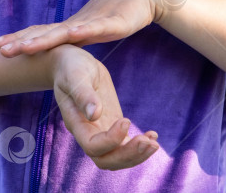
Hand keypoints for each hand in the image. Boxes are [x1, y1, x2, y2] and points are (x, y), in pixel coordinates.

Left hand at [0, 0, 182, 55]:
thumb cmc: (114, 14)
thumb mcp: (89, 31)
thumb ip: (72, 40)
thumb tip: (55, 52)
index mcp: (69, 29)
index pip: (38, 35)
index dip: (18, 40)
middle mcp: (75, 25)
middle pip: (44, 34)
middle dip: (20, 42)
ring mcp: (92, 23)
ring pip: (64, 32)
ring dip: (44, 40)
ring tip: (25, 47)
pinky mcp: (112, 23)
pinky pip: (96, 28)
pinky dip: (84, 30)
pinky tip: (72, 32)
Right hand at [50, 45, 159, 169]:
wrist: (73, 65)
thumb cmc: (71, 67)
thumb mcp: (75, 75)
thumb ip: (83, 94)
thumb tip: (95, 114)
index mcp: (75, 123)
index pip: (92, 146)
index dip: (111, 140)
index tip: (126, 120)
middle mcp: (87, 133)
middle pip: (106, 160)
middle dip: (128, 155)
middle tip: (148, 142)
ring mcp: (100, 131)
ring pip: (117, 158)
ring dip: (137, 155)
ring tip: (154, 143)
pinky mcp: (111, 126)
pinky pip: (125, 146)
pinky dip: (140, 146)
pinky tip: (153, 136)